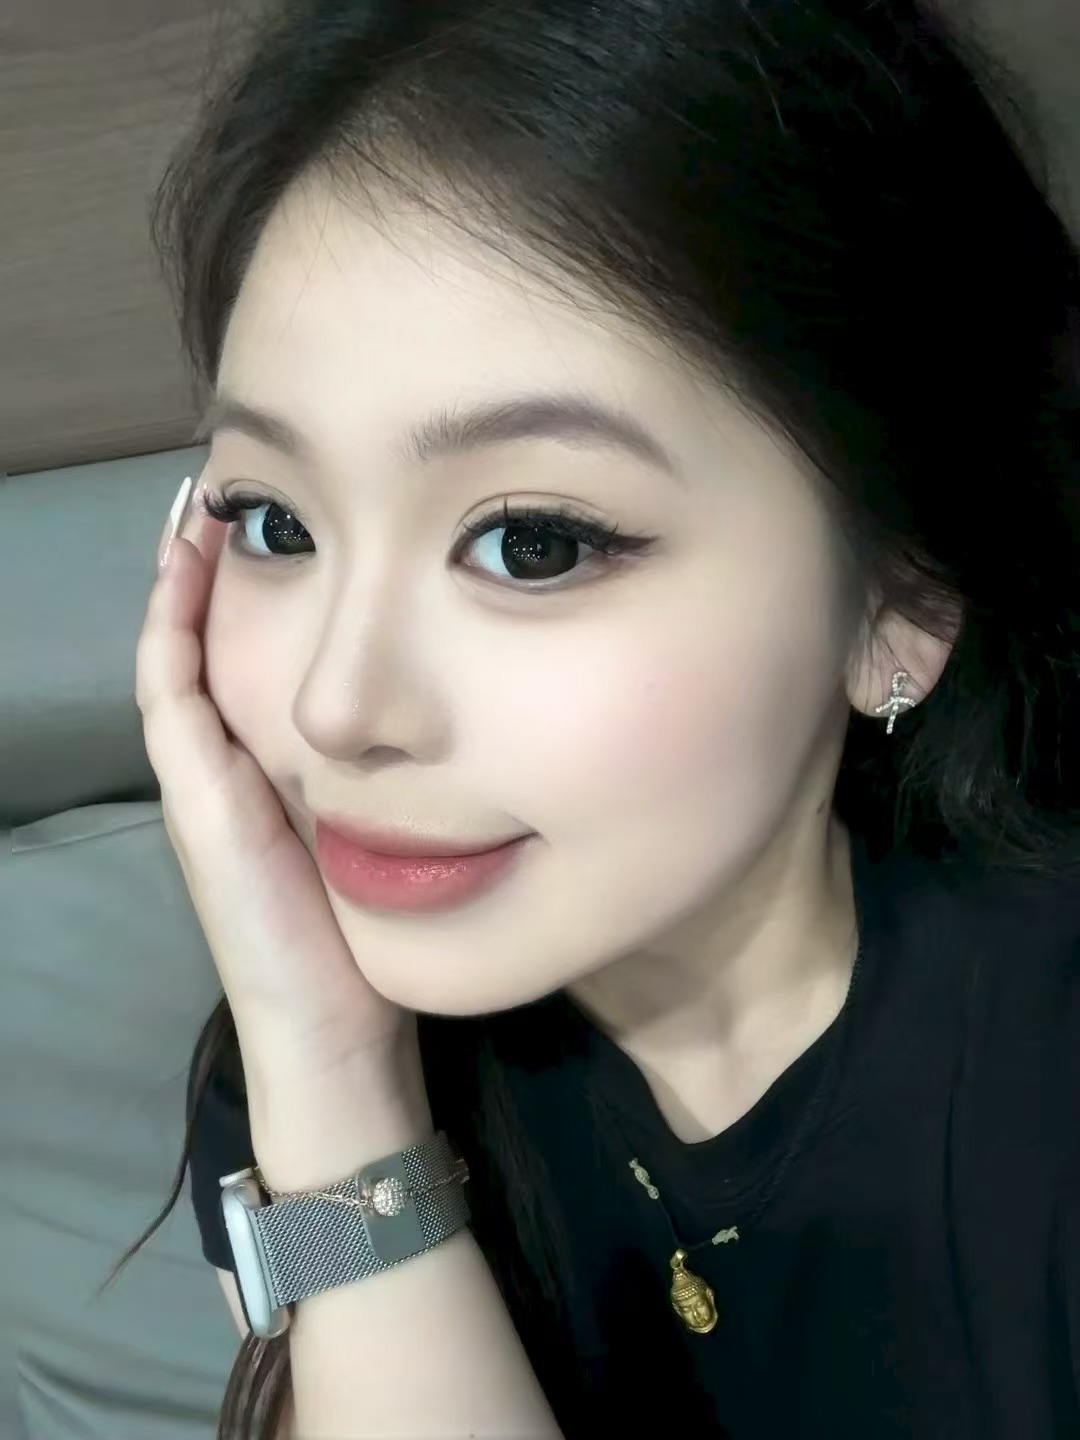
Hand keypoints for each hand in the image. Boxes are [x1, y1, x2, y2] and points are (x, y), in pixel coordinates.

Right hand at [136, 478, 429, 1175]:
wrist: (336, 1028)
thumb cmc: (377, 935)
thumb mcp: (398, 826)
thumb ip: (410, 770)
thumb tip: (463, 700)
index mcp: (280, 763)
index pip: (263, 649)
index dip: (274, 578)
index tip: (304, 506)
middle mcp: (232, 759)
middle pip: (216, 637)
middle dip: (227, 558)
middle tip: (238, 476)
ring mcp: (204, 776)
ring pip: (182, 650)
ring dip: (186, 574)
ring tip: (206, 496)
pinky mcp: (194, 799)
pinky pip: (171, 692)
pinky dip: (173, 624)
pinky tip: (190, 560)